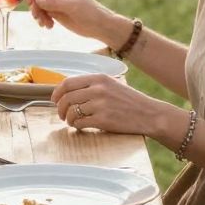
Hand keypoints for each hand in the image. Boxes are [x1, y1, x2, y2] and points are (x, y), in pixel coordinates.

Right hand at [31, 0, 120, 41]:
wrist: (99, 26)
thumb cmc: (90, 13)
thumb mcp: (72, 7)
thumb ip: (54, 3)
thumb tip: (37, 0)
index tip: (30, 3)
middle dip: (35, 6)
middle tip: (38, 17)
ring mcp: (56, 2)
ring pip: (38, 5)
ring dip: (38, 15)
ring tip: (45, 24)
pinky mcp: (56, 12)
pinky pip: (43, 13)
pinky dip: (42, 20)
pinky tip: (49, 26)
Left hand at [55, 74, 180, 144]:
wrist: (149, 114)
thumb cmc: (130, 101)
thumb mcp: (112, 85)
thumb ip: (92, 85)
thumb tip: (68, 92)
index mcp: (99, 78)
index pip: (68, 83)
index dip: (57, 93)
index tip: (55, 100)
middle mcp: (98, 89)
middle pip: (66, 98)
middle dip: (60, 108)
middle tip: (62, 115)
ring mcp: (100, 104)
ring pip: (72, 111)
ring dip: (68, 119)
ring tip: (72, 121)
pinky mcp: (103, 119)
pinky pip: (80, 123)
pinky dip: (77, 126)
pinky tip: (81, 126)